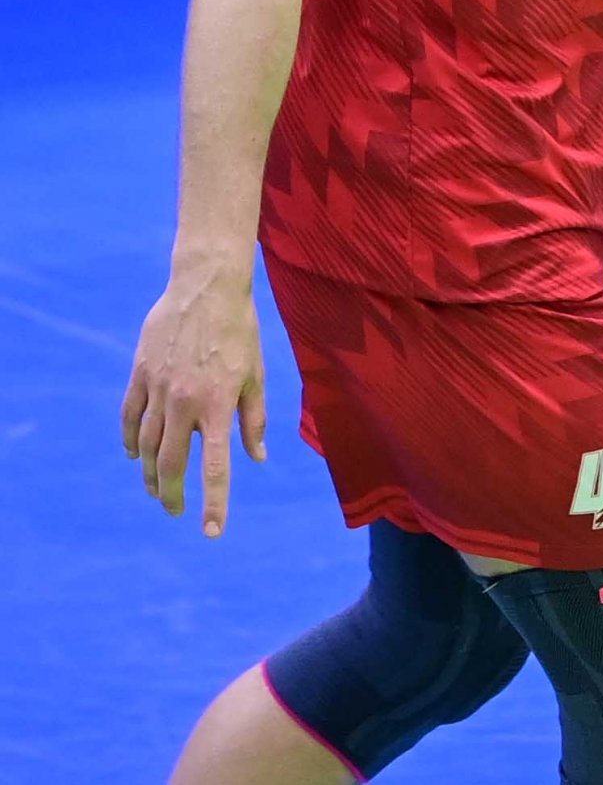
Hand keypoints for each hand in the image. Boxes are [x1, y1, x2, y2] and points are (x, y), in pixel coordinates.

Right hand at [120, 268, 266, 537]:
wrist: (207, 285)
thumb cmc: (239, 329)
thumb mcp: (255, 374)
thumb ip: (254, 419)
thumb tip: (258, 458)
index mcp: (219, 404)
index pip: (215, 468)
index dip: (213, 504)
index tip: (211, 533)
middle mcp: (185, 401)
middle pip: (170, 465)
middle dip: (172, 496)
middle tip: (177, 511)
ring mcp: (158, 387)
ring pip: (145, 446)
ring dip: (149, 475)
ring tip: (157, 489)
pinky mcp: (140, 372)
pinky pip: (129, 417)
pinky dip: (130, 441)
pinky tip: (133, 454)